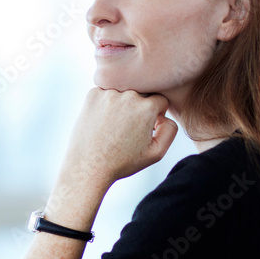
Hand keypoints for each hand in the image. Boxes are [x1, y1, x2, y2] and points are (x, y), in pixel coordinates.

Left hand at [60, 88, 177, 191]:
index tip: (147, 127)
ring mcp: (108, 93)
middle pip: (142, 94)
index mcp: (146, 108)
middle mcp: (128, 96)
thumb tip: (165, 115)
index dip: (156, 114)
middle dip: (140, 108)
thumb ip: (170, 129)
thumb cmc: (122, 162)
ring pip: (123, 92)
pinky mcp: (92, 95)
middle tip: (130, 128)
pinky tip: (103, 121)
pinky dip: (106, 103)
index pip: (160, 100)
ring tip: (115, 126)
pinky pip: (106, 92)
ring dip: (123, 104)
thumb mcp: (156, 153)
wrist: (89, 166)